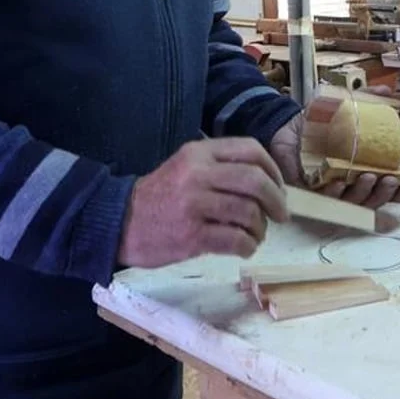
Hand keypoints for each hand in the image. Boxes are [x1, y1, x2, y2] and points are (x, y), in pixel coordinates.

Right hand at [116, 137, 288, 268]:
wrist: (118, 222)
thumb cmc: (160, 196)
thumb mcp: (186, 167)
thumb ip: (220, 166)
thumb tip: (267, 181)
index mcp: (199, 153)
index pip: (251, 150)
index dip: (273, 170)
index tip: (278, 188)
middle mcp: (198, 174)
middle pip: (255, 181)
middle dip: (276, 200)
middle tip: (281, 215)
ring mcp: (194, 205)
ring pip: (249, 212)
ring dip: (261, 228)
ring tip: (256, 234)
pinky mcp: (191, 236)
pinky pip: (235, 240)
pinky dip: (248, 246)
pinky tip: (244, 248)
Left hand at [268, 105, 399, 210]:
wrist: (285, 124)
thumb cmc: (317, 122)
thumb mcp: (343, 108)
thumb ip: (366, 100)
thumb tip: (388, 90)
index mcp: (360, 170)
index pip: (384, 188)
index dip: (398, 191)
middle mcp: (347, 185)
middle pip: (371, 200)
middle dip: (382, 193)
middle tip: (388, 178)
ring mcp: (328, 192)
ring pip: (350, 204)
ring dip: (362, 194)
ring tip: (367, 177)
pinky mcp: (307, 193)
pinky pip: (322, 201)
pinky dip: (333, 195)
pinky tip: (339, 183)